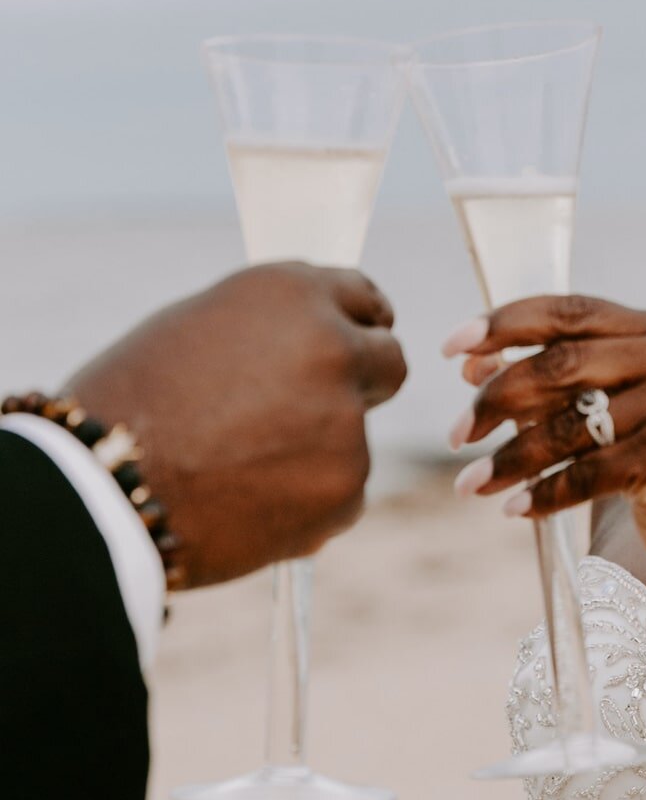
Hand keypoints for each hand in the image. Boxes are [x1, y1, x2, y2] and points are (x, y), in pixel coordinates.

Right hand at [68, 264, 406, 587]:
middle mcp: (333, 347)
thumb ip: (271, 327)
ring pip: (354, 438)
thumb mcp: (200, 328)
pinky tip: (246, 505)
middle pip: (390, 363)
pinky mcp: (346, 490)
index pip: (364, 299)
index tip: (357, 343)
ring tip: (238, 469)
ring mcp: (346, 422)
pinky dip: (306, 503)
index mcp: (293, 294)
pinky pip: (340, 495)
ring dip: (318, 453)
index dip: (359, 325)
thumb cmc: (128, 402)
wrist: (101, 489)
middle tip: (317, 412)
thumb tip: (312, 337)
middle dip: (363, 384)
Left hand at [444, 295, 645, 585]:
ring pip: (569, 423)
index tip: (451, 347)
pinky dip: (543, 494)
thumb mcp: (617, 411)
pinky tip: (514, 509)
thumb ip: (559, 383)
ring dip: (509, 458)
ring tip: (471, 483)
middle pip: (561, 363)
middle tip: (455, 433)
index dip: (504, 323)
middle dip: (496, 398)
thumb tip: (472, 367)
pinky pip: (588, 473)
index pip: (570, 310)